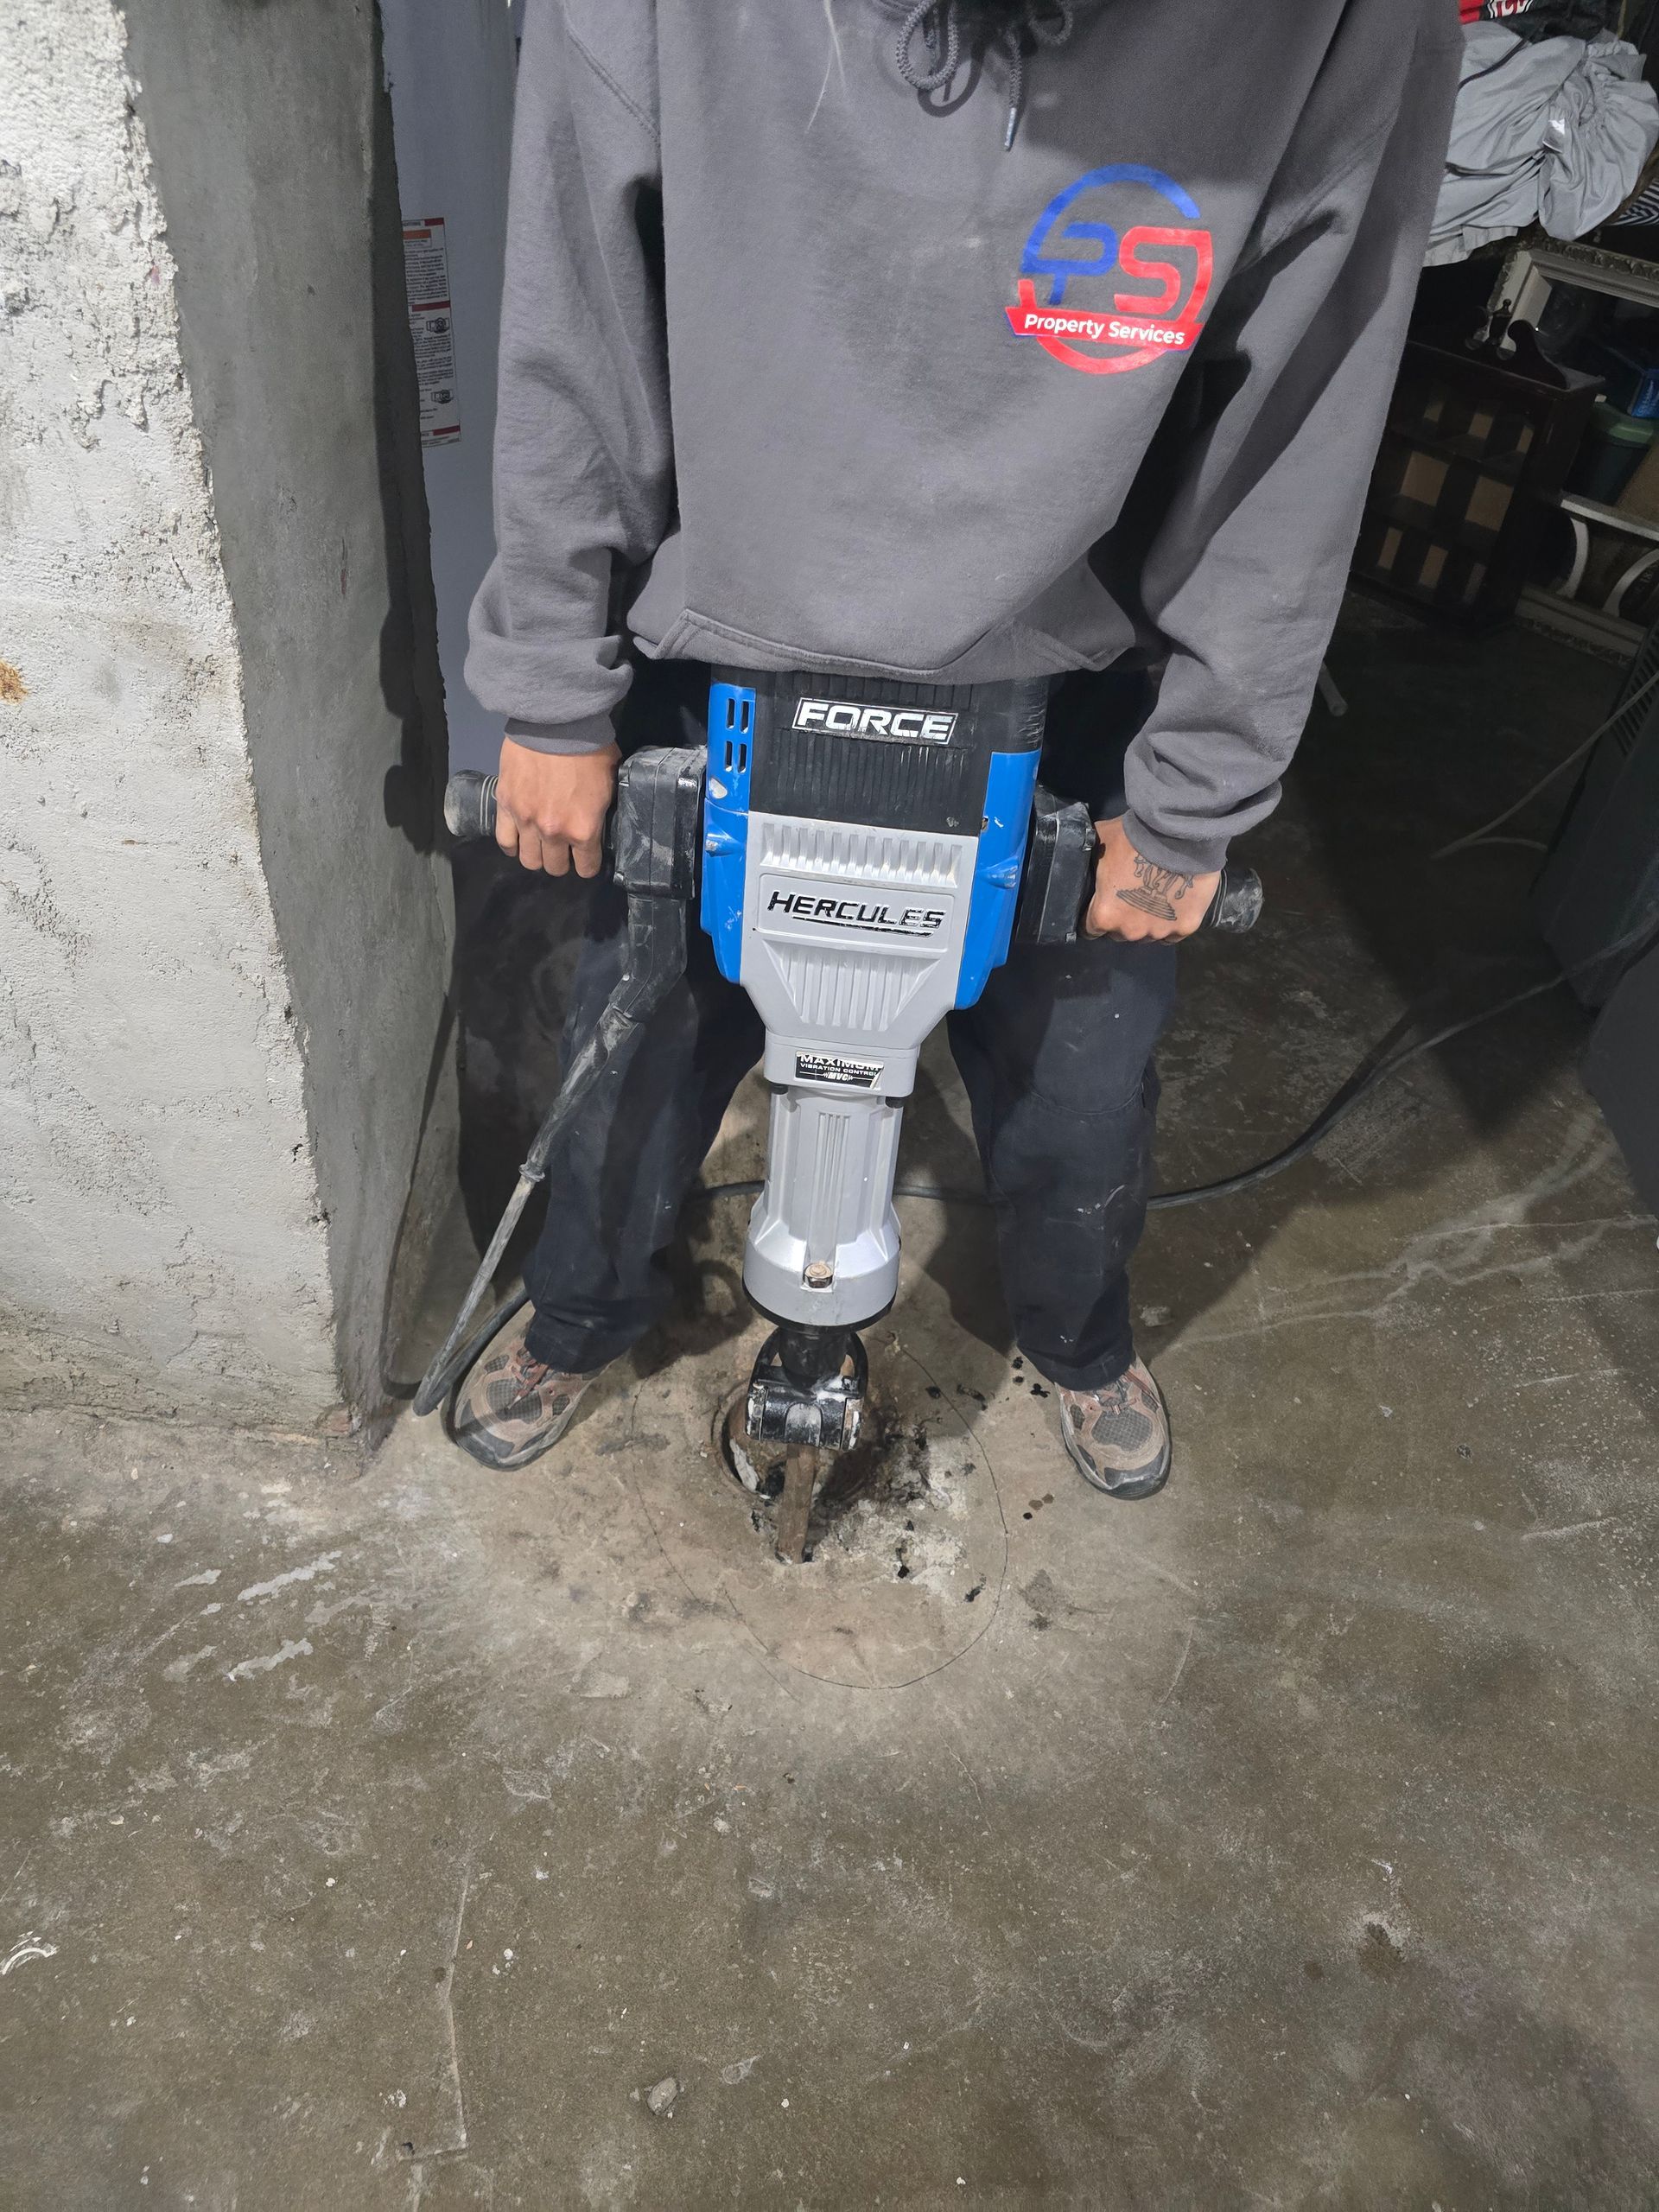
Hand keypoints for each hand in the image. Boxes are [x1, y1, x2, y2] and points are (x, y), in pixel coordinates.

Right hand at [495, 737, 617, 876]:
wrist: (555, 722)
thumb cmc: (590, 748)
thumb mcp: (609, 782)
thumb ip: (600, 809)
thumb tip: (597, 818)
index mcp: (583, 829)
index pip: (586, 867)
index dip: (588, 864)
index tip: (587, 856)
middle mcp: (553, 833)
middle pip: (555, 867)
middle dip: (562, 861)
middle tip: (564, 848)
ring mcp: (526, 821)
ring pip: (528, 860)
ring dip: (537, 856)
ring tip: (541, 845)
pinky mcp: (505, 805)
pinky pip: (504, 840)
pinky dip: (512, 845)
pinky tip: (519, 841)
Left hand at [1084, 816, 1220, 942]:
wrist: (1178, 833)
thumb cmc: (1133, 837)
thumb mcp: (1099, 844)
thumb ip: (1091, 862)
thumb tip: (1085, 860)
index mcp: (1105, 915)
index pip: (1090, 929)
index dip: (1094, 915)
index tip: (1101, 904)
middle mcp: (1130, 930)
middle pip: (1120, 933)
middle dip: (1122, 918)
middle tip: (1131, 894)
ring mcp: (1159, 931)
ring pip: (1147, 935)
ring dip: (1148, 921)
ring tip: (1155, 897)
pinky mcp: (1186, 927)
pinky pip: (1174, 934)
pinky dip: (1173, 922)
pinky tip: (1175, 904)